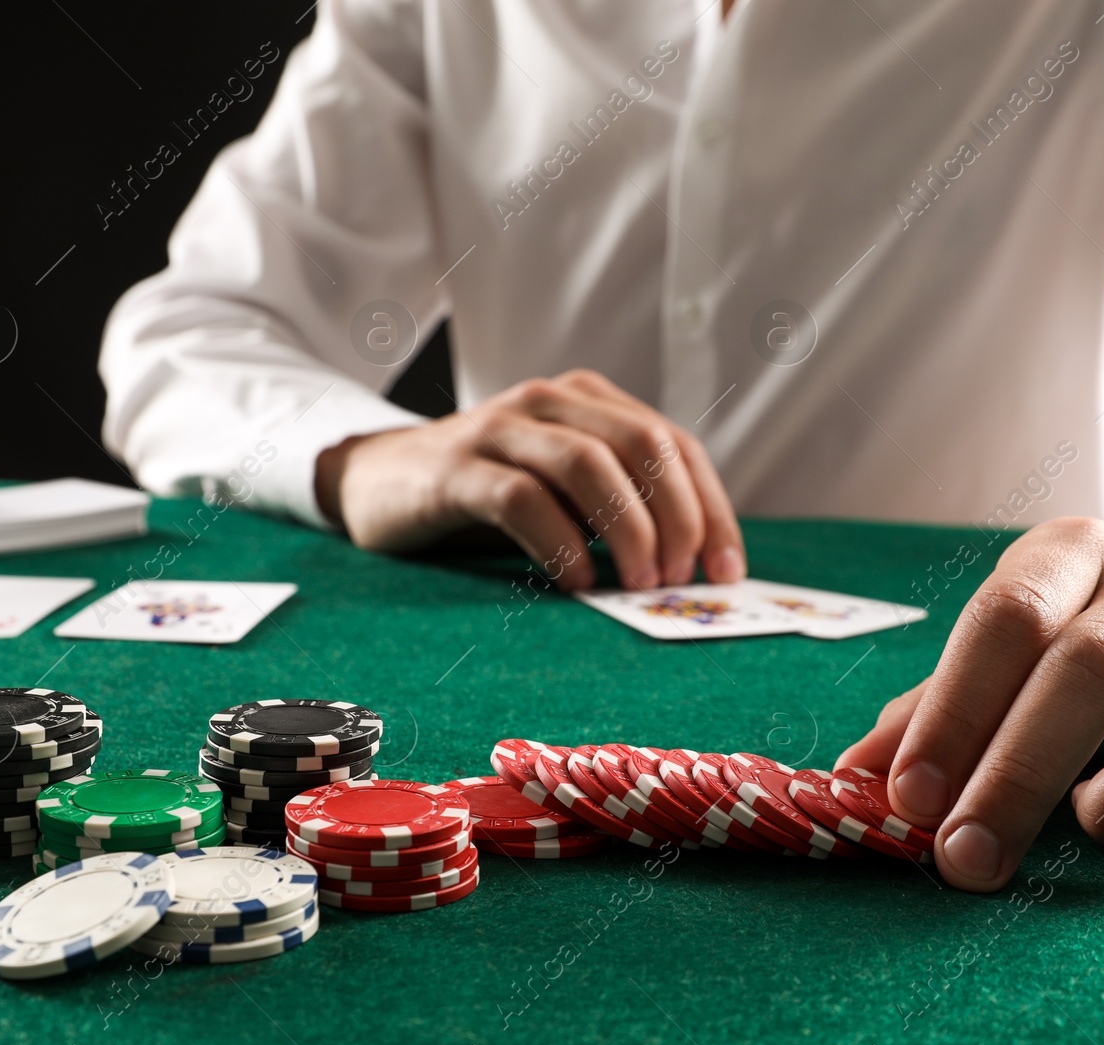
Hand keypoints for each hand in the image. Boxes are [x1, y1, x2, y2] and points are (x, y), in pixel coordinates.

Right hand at [315, 369, 745, 590]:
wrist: (377, 481)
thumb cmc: (486, 494)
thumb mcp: (561, 492)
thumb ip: (616, 508)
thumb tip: (688, 566)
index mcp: (589, 402)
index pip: (674, 445)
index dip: (710, 509)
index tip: (726, 571)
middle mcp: (551, 402)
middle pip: (642, 446)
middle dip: (676, 517)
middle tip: (678, 579)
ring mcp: (500, 428)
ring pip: (589, 464)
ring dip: (627, 530)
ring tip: (638, 584)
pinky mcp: (456, 467)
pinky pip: (523, 498)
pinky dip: (561, 543)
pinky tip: (576, 581)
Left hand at [838, 515, 1103, 891]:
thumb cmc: (1082, 637)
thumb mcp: (1005, 647)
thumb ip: (931, 710)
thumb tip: (852, 782)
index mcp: (1071, 556)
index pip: (1007, 619)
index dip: (955, 712)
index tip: (910, 798)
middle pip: (1092, 672)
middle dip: (1017, 776)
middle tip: (966, 858)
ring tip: (1090, 826)